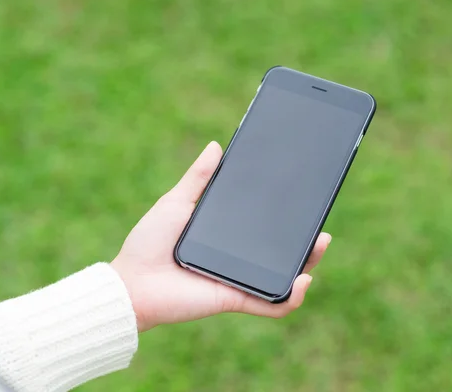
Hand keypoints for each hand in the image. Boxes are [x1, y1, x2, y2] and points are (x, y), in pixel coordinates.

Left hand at [111, 141, 330, 331]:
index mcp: (225, 236)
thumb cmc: (149, 241)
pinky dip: (290, 298)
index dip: (285, 216)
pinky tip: (301, 280)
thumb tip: (216, 146)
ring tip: (320, 244)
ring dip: (308, 265)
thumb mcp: (177, 202)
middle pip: (280, 254)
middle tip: (319, 224)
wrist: (131, 280)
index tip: (303, 197)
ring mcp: (238, 280)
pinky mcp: (235, 298)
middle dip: (307, 242)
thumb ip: (198, 177)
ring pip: (283, 278)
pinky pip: (271, 305)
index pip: (263, 227)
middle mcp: (236, 259)